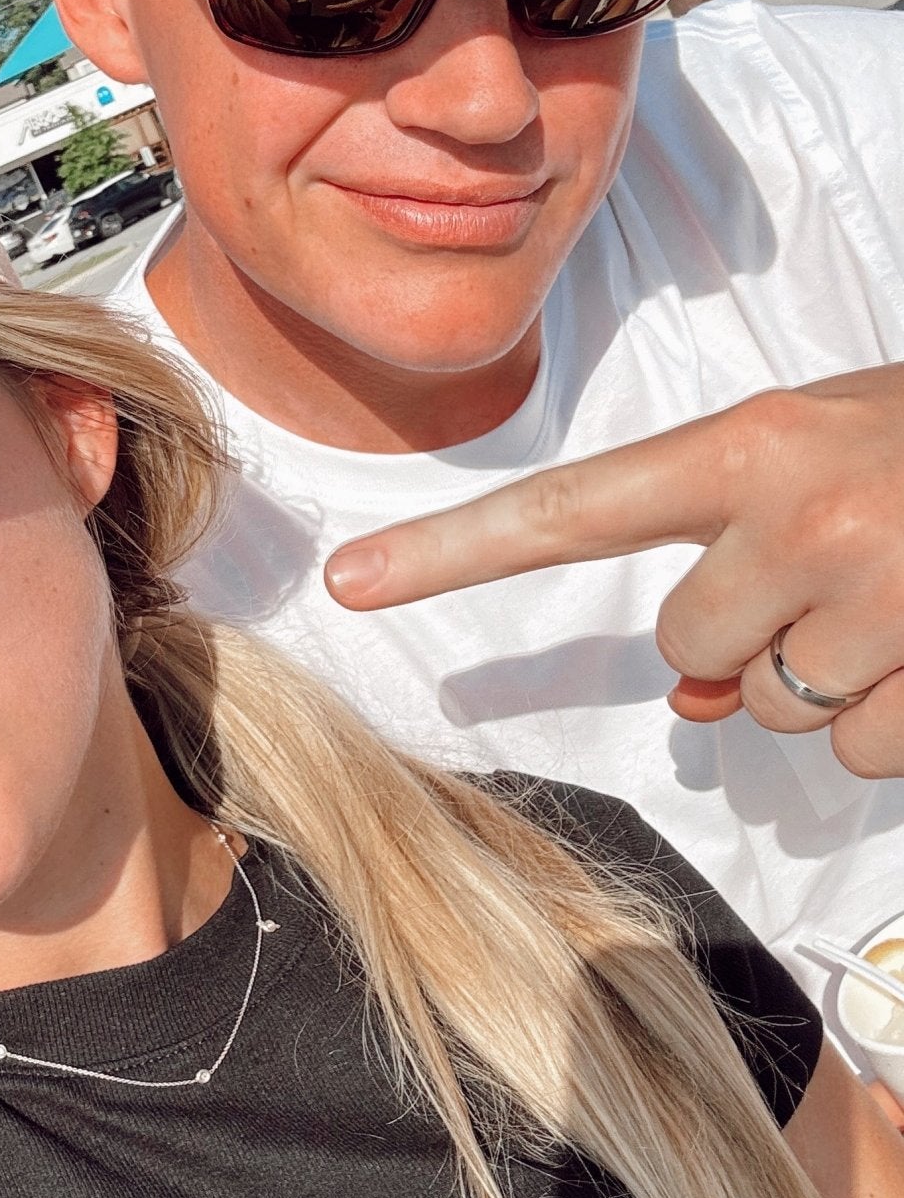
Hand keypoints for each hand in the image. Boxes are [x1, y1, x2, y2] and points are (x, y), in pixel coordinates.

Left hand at [323, 367, 903, 778]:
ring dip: (835, 682)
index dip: (451, 551)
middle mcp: (799, 519)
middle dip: (752, 634)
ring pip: (779, 712)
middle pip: (690, 644)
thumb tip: (692, 692)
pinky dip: (901, 720)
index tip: (349, 582)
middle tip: (844, 570)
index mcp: (753, 444)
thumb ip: (739, 548)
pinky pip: (866, 753)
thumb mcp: (830, 456)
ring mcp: (873, 601)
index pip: (568, 508)